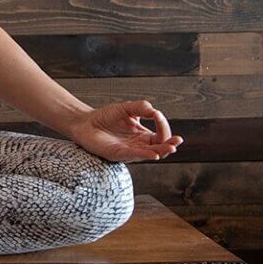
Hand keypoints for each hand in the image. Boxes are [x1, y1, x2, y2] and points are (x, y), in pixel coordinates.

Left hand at [65, 99, 183, 163]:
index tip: (157, 115)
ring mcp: (130, 151)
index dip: (163, 125)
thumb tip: (155, 110)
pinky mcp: (118, 154)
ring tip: (171, 147)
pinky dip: (145, 155)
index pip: (160, 134)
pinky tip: (154, 153)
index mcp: (142, 135)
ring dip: (161, 151)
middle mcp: (139, 145)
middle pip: (160, 148)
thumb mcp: (126, 108)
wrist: (85, 122)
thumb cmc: (105, 116)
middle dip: (170, 145)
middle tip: (177, 141)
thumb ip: (140, 107)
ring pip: (150, 154)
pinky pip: (134, 156)